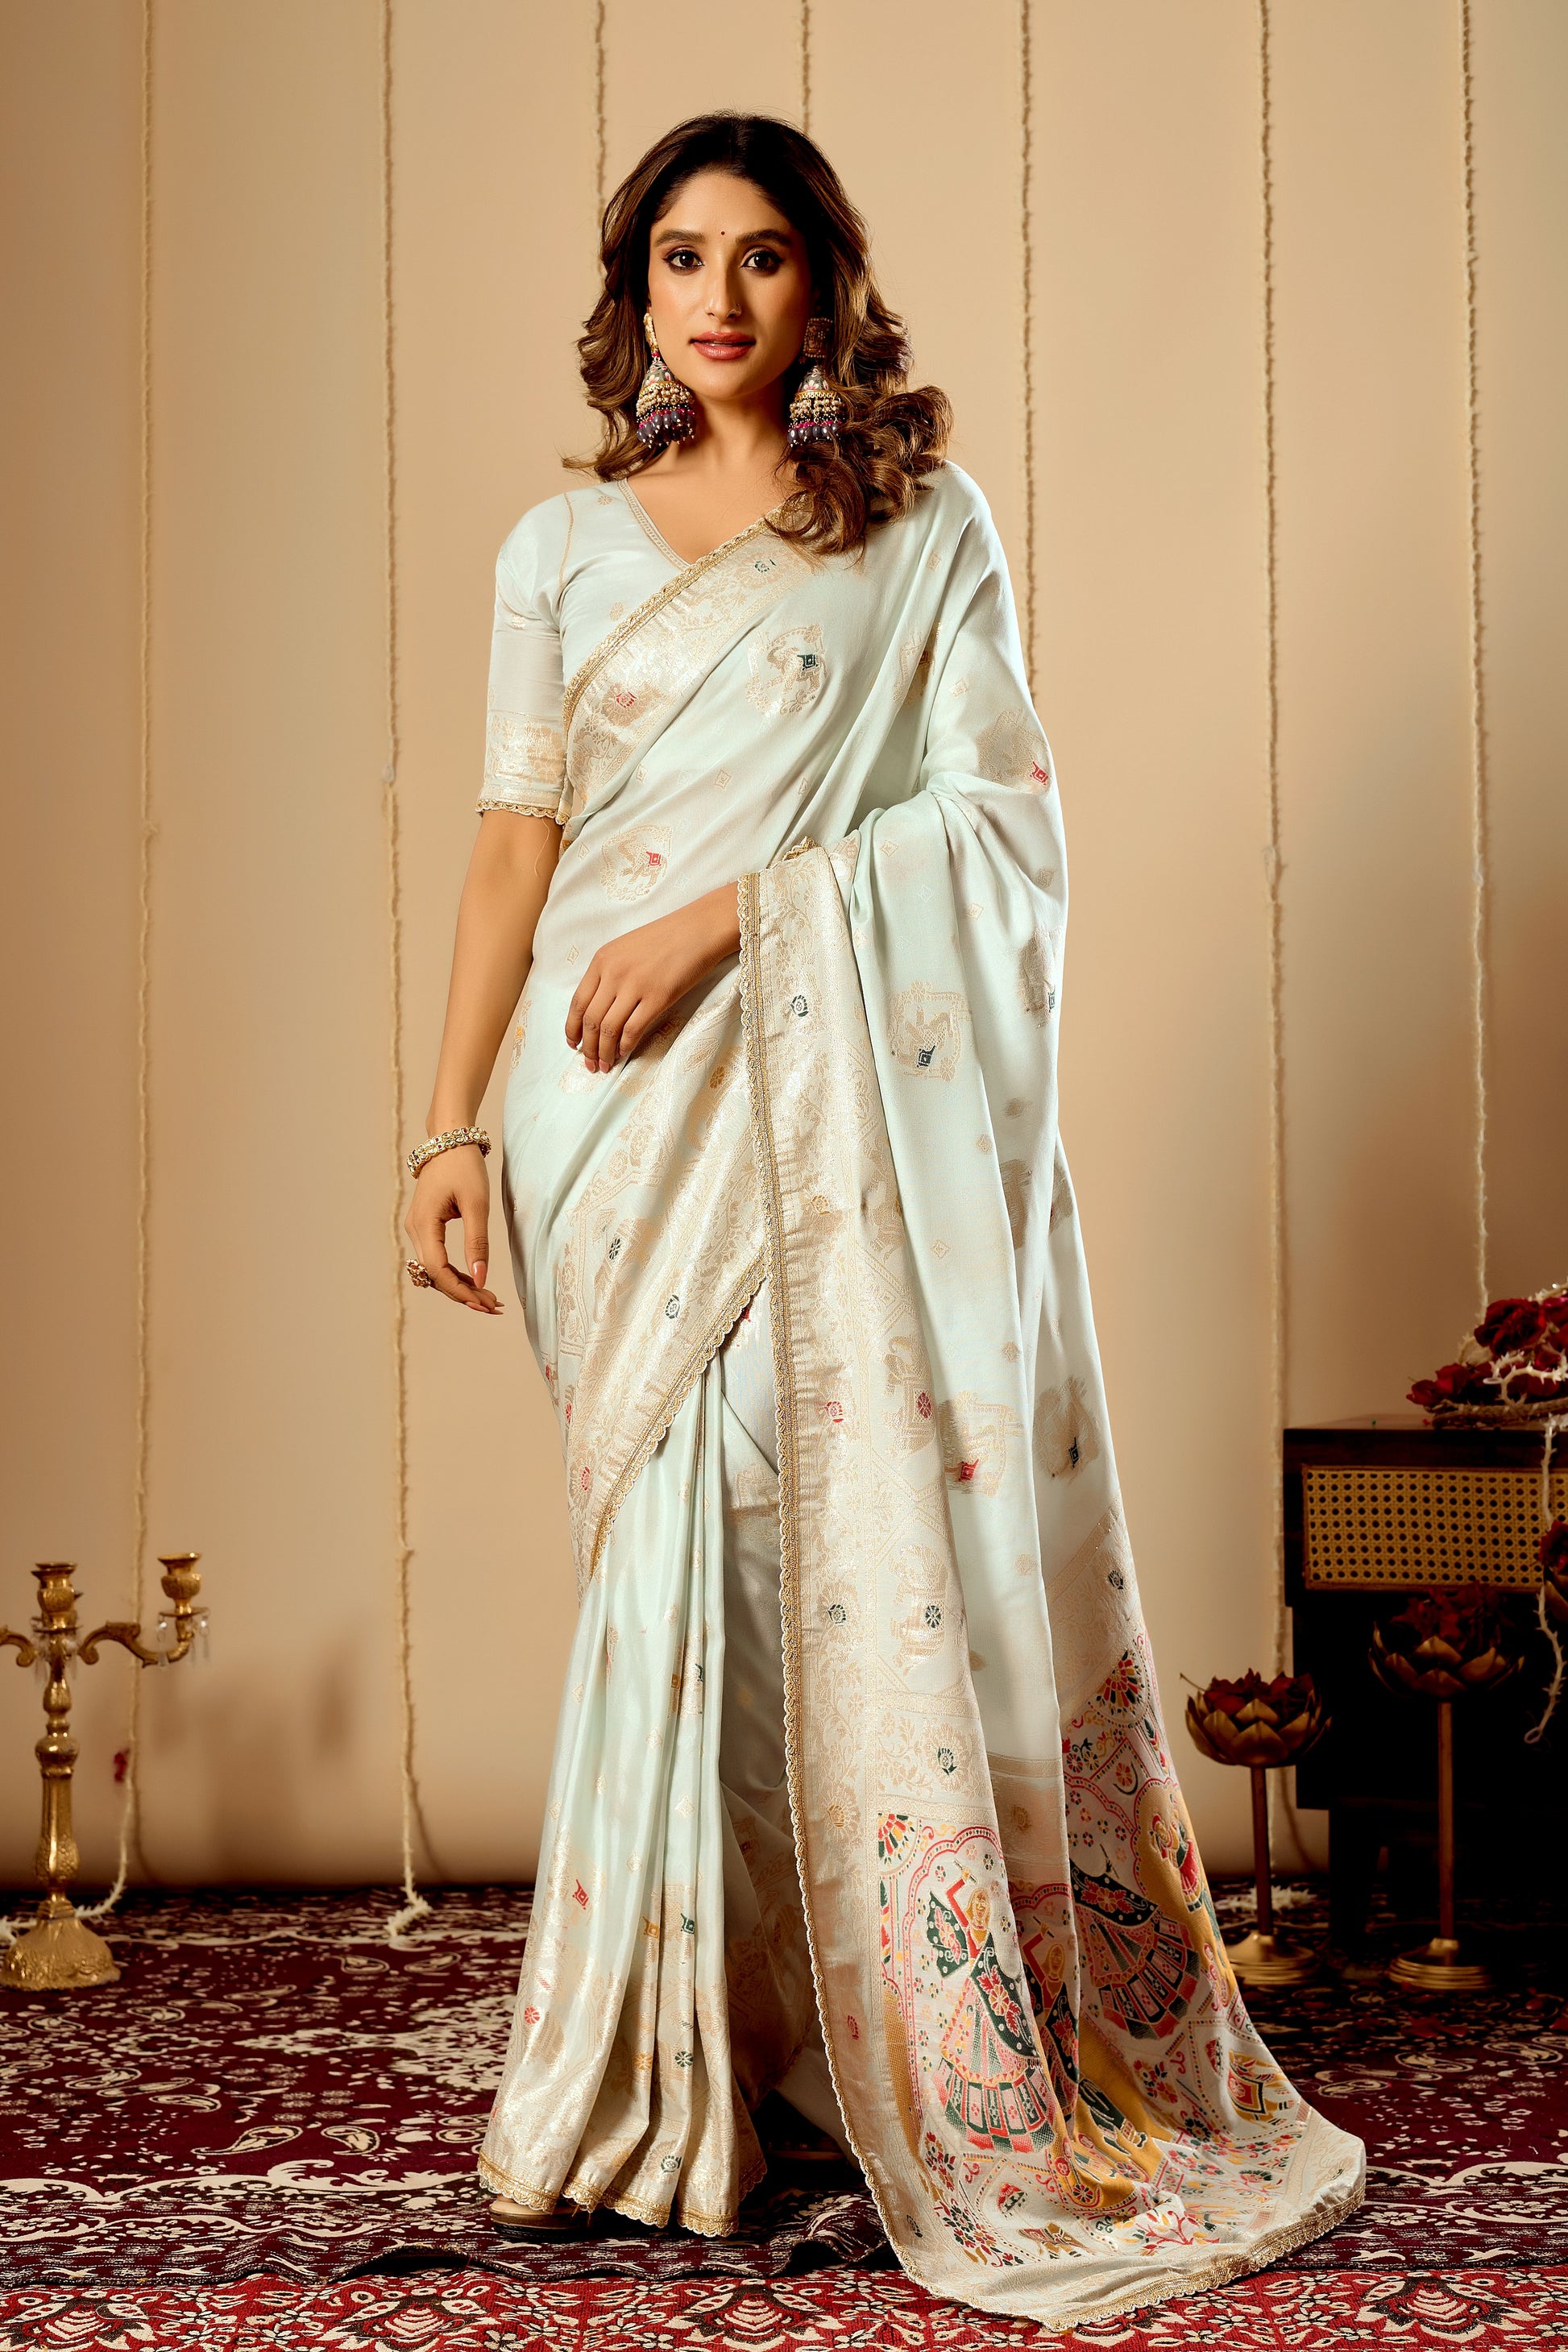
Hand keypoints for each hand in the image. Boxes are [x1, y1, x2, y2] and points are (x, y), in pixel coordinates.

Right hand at [403, 1143, 501, 1313]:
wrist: (450, 1140)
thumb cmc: (464, 1167)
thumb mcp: (477, 1204)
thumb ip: (477, 1242)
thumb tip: (480, 1278)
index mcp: (424, 1224)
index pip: (437, 1269)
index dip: (460, 1290)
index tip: (484, 1303)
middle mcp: (415, 1230)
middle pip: (434, 1275)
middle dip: (463, 1294)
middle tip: (494, 1307)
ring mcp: (418, 1229)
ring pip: (435, 1269)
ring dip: (459, 1286)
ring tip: (489, 1298)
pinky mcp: (426, 1227)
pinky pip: (437, 1258)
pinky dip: (455, 1272)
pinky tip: (476, 1282)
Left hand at [567, 884, 740, 1070]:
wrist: (698, 929)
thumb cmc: (665, 938)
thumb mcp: (626, 949)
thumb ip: (609, 973)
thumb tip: (600, 1009)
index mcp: (602, 960)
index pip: (578, 1002)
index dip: (572, 1028)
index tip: (573, 1044)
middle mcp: (613, 973)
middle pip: (590, 1020)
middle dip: (588, 1047)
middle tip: (591, 1064)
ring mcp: (635, 985)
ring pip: (608, 1028)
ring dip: (604, 1052)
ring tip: (606, 1065)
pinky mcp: (658, 997)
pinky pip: (633, 1029)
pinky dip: (625, 1046)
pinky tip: (624, 1053)